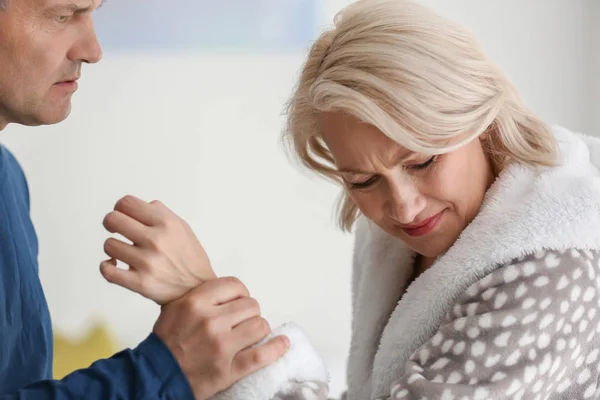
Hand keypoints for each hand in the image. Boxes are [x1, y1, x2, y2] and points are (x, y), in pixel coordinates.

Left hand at [101, 195, 215, 304]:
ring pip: (109, 245)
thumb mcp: (182, 228)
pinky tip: (114, 265)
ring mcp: (148, 263)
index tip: (121, 215)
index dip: (119, 207)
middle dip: (111, 224)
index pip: (127, 203)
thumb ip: (159, 213)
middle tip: (115, 230)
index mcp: (167, 223)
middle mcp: (157, 241)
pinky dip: (106, 266)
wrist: (198, 290)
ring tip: (123, 251)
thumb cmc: (189, 258)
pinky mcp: (140, 283)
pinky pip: (107, 270)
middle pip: (113, 220)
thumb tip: (135, 207)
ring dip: (113, 247)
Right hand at [153, 276, 289, 399]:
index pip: (235, 285)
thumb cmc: (167, 342)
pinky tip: (282, 343)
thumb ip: (203, 295)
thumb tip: (230, 290)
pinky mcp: (229, 369)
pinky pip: (262, 354)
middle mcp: (210, 321)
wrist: (156, 375)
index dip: (240, 293)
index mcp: (196, 302)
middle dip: (249, 313)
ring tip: (249, 335)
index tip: (238, 301)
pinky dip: (276, 348)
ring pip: (260, 326)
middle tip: (241, 322)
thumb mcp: (176, 307)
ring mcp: (221, 346)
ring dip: (257, 330)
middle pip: (251, 305)